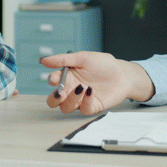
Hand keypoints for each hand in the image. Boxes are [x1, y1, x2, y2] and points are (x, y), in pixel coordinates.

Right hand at [39, 51, 154, 114]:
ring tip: (80, 87)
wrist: (123, 73)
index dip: (52, 81)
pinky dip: (85, 101)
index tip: (55, 78)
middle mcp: (72, 90)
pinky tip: (90, 91)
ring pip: (66, 107)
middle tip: (60, 92)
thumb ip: (63, 60)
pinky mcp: (92, 106)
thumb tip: (43, 60)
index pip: (53, 83)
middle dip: (53, 99)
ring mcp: (81, 100)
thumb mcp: (83, 57)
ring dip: (70, 99)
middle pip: (54, 101)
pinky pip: (83, 109)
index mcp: (67, 77)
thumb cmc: (103, 64)